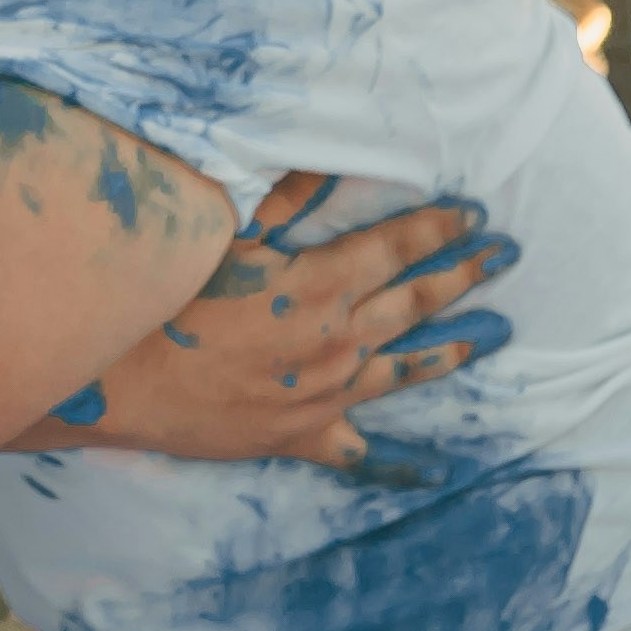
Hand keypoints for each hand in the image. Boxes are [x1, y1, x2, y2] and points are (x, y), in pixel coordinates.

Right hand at [45, 177, 511, 466]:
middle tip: (507, 255)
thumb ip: (285, 198)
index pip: (397, 247)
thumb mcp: (224, 234)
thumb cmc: (167, 299)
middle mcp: (336, 341)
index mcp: (321, 284)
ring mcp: (325, 396)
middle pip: (415, 303)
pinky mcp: (302, 437)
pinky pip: (360, 455)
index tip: (474, 215)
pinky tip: (438, 470)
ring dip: (452, 349)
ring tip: (496, 335)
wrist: (123, 381)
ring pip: (404, 370)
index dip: (438, 228)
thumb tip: (329, 160)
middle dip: (465, 275)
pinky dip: (400, 463)